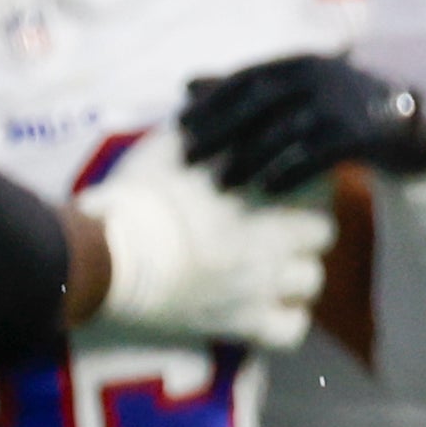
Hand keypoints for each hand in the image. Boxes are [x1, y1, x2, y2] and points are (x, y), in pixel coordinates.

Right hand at [75, 125, 332, 347]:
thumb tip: (220, 94)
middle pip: (323, 234)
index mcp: (258, 199)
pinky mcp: (236, 326)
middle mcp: (268, 245)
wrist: (102, 260)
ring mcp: (256, 289)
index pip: (319, 187)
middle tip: (280, 226)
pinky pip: (289, 332)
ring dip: (297, 273)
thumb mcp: (172, 143)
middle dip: (306, 229)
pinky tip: (265, 306)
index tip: (290, 184)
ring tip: (271, 267)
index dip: (308, 184)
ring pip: (312, 283)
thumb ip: (207, 122)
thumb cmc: (135, 198)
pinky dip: (285, 320)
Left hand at [183, 55, 425, 196]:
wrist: (407, 129)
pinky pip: (315, 155)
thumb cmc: (339, 111)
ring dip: (248, 159)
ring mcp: (342, 103)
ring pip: (284, 132)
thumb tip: (186, 83)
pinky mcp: (360, 132)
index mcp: (302, 62)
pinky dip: (288, 173)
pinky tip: (267, 191)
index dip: (211, 103)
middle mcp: (321, 75)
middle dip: (220, 132)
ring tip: (221, 184)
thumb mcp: (296, 93)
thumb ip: (245, 87)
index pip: (247, 77)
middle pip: (259, 104)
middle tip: (188, 160)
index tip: (180, 127)